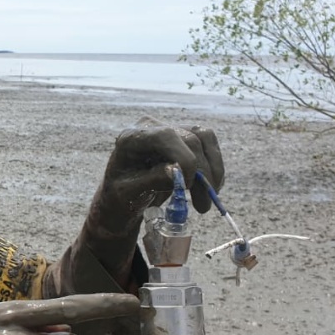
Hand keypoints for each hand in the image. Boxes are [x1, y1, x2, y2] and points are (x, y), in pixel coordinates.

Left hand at [86, 124, 223, 248]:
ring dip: (213, 170)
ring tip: (208, 199)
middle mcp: (152, 127)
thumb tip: (176, 171)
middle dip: (202, 174)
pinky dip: (213, 168)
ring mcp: (169, 129)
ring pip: (204, 138)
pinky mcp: (184, 138)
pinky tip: (208, 189)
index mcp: (131, 137)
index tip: (187, 187)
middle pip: (190, 139)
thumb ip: (151, 181)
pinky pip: (208, 145)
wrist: (122, 197)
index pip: (166, 136)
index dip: (184, 159)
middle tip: (203, 207)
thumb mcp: (129, 194)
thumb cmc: (121, 196)